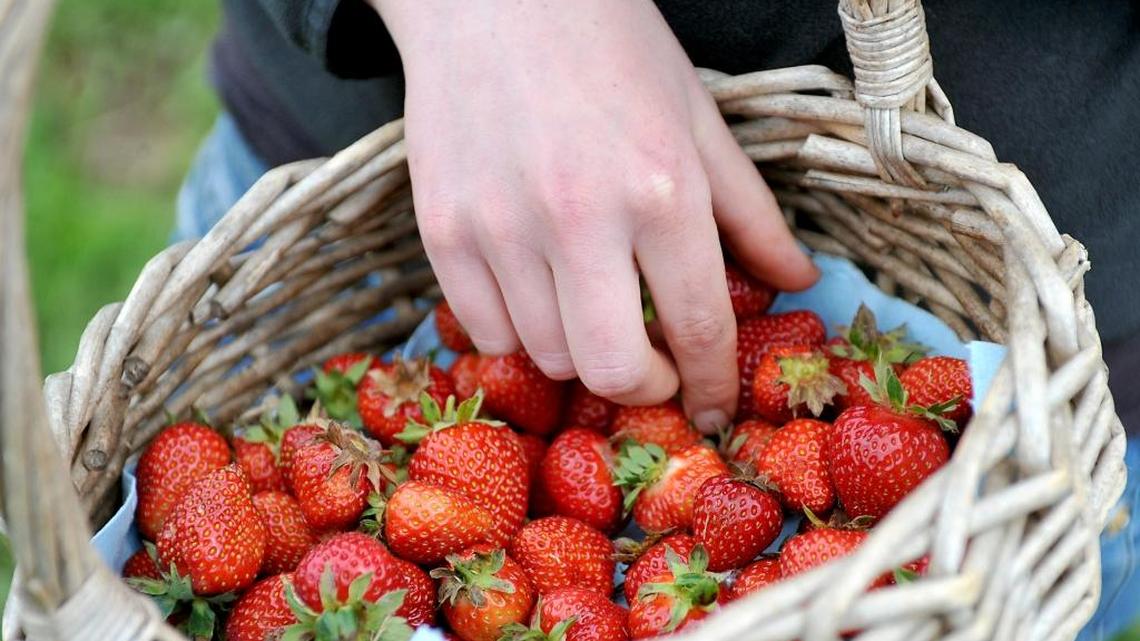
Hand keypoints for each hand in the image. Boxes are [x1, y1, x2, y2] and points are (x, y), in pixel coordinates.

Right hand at [372, 0, 817, 430]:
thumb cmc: (607, 44)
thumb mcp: (697, 118)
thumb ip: (750, 212)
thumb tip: (798, 280)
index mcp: (659, 188)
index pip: (698, 327)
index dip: (713, 384)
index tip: (713, 407)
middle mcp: (577, 218)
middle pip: (610, 369)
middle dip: (642, 387)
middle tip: (651, 367)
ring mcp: (498, 228)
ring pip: (544, 356)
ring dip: (578, 351)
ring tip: (589, 304)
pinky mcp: (440, 230)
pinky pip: (482, 330)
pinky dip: (517, 330)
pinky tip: (535, 290)